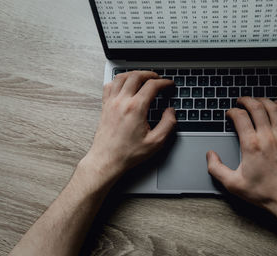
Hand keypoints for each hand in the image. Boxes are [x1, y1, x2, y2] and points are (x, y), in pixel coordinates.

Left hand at [81, 71, 175, 188]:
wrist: (107, 160)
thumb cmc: (128, 153)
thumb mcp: (155, 142)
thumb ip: (168, 124)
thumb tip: (171, 112)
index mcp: (136, 108)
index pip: (152, 86)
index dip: (164, 82)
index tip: (169, 84)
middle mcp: (122, 102)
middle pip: (136, 76)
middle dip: (150, 74)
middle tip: (158, 79)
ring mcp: (111, 103)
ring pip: (121, 77)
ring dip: (134, 74)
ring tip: (143, 77)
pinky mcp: (105, 106)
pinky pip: (110, 85)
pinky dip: (118, 80)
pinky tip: (124, 84)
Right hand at [206, 97, 276, 214]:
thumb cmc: (264, 192)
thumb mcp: (233, 184)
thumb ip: (216, 169)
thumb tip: (210, 155)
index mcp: (251, 145)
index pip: (240, 117)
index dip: (232, 112)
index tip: (230, 113)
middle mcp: (267, 136)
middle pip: (257, 107)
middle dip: (246, 100)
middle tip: (241, 100)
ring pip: (273, 108)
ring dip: (263, 100)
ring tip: (256, 100)